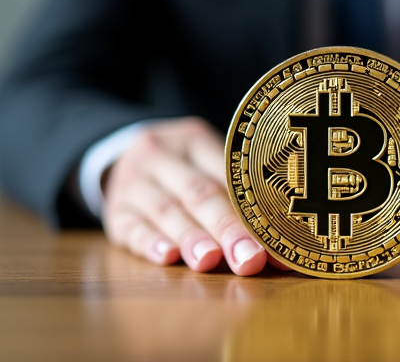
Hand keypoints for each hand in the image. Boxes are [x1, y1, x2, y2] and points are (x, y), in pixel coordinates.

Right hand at [102, 117, 286, 273]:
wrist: (119, 155)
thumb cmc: (182, 168)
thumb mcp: (205, 163)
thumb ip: (238, 197)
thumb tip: (283, 244)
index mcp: (194, 140)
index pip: (228, 175)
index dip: (256, 210)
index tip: (280, 242)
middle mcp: (162, 156)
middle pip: (199, 193)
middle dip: (226, 228)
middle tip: (249, 259)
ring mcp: (133, 182)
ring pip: (166, 210)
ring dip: (191, 238)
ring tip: (210, 261)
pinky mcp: (115, 210)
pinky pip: (130, 227)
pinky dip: (150, 243)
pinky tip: (168, 257)